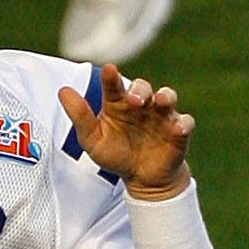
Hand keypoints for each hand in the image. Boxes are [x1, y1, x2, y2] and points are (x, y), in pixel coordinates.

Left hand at [59, 65, 194, 194]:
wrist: (142, 178)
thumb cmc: (116, 154)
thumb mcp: (93, 140)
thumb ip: (80, 116)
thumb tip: (63, 91)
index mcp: (119, 103)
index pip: (114, 85)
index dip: (112, 77)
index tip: (108, 70)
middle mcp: (142, 104)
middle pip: (143, 88)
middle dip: (140, 90)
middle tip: (133, 99)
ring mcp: (162, 116)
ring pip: (168, 97)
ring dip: (166, 97)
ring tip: (161, 101)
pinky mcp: (178, 132)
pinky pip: (185, 123)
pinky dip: (183, 123)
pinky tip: (178, 128)